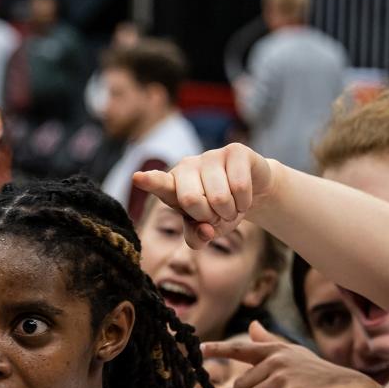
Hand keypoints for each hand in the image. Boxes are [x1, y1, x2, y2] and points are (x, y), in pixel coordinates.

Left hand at [132, 143, 276, 248]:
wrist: (250, 193)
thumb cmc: (219, 212)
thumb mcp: (205, 230)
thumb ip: (196, 237)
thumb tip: (205, 230)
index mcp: (172, 187)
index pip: (159, 184)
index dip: (150, 182)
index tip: (137, 177)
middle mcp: (186, 167)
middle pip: (191, 201)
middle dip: (208, 217)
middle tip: (215, 215)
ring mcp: (209, 156)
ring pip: (219, 197)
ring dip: (229, 212)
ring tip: (230, 207)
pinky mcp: (234, 150)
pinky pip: (239, 186)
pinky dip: (244, 202)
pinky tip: (243, 198)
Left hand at [202, 322, 379, 387]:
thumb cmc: (316, 374)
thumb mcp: (293, 354)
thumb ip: (269, 343)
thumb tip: (252, 326)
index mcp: (275, 351)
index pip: (240, 349)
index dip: (217, 349)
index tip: (199, 349)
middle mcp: (277, 361)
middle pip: (240, 385)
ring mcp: (284, 377)